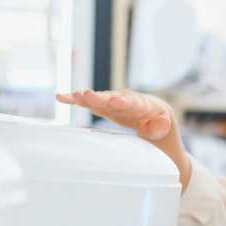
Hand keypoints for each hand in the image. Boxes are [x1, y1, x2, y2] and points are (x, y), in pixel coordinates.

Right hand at [56, 89, 191, 186]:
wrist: (156, 120)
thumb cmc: (160, 128)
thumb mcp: (164, 130)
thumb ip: (162, 126)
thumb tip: (163, 122)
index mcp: (145, 106)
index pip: (134, 103)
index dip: (124, 102)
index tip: (115, 101)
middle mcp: (128, 100)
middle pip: (113, 98)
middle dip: (101, 97)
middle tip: (88, 94)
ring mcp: (115, 102)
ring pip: (100, 99)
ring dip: (87, 98)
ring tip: (74, 96)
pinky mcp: (106, 107)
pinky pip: (90, 103)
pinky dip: (77, 101)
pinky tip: (62, 97)